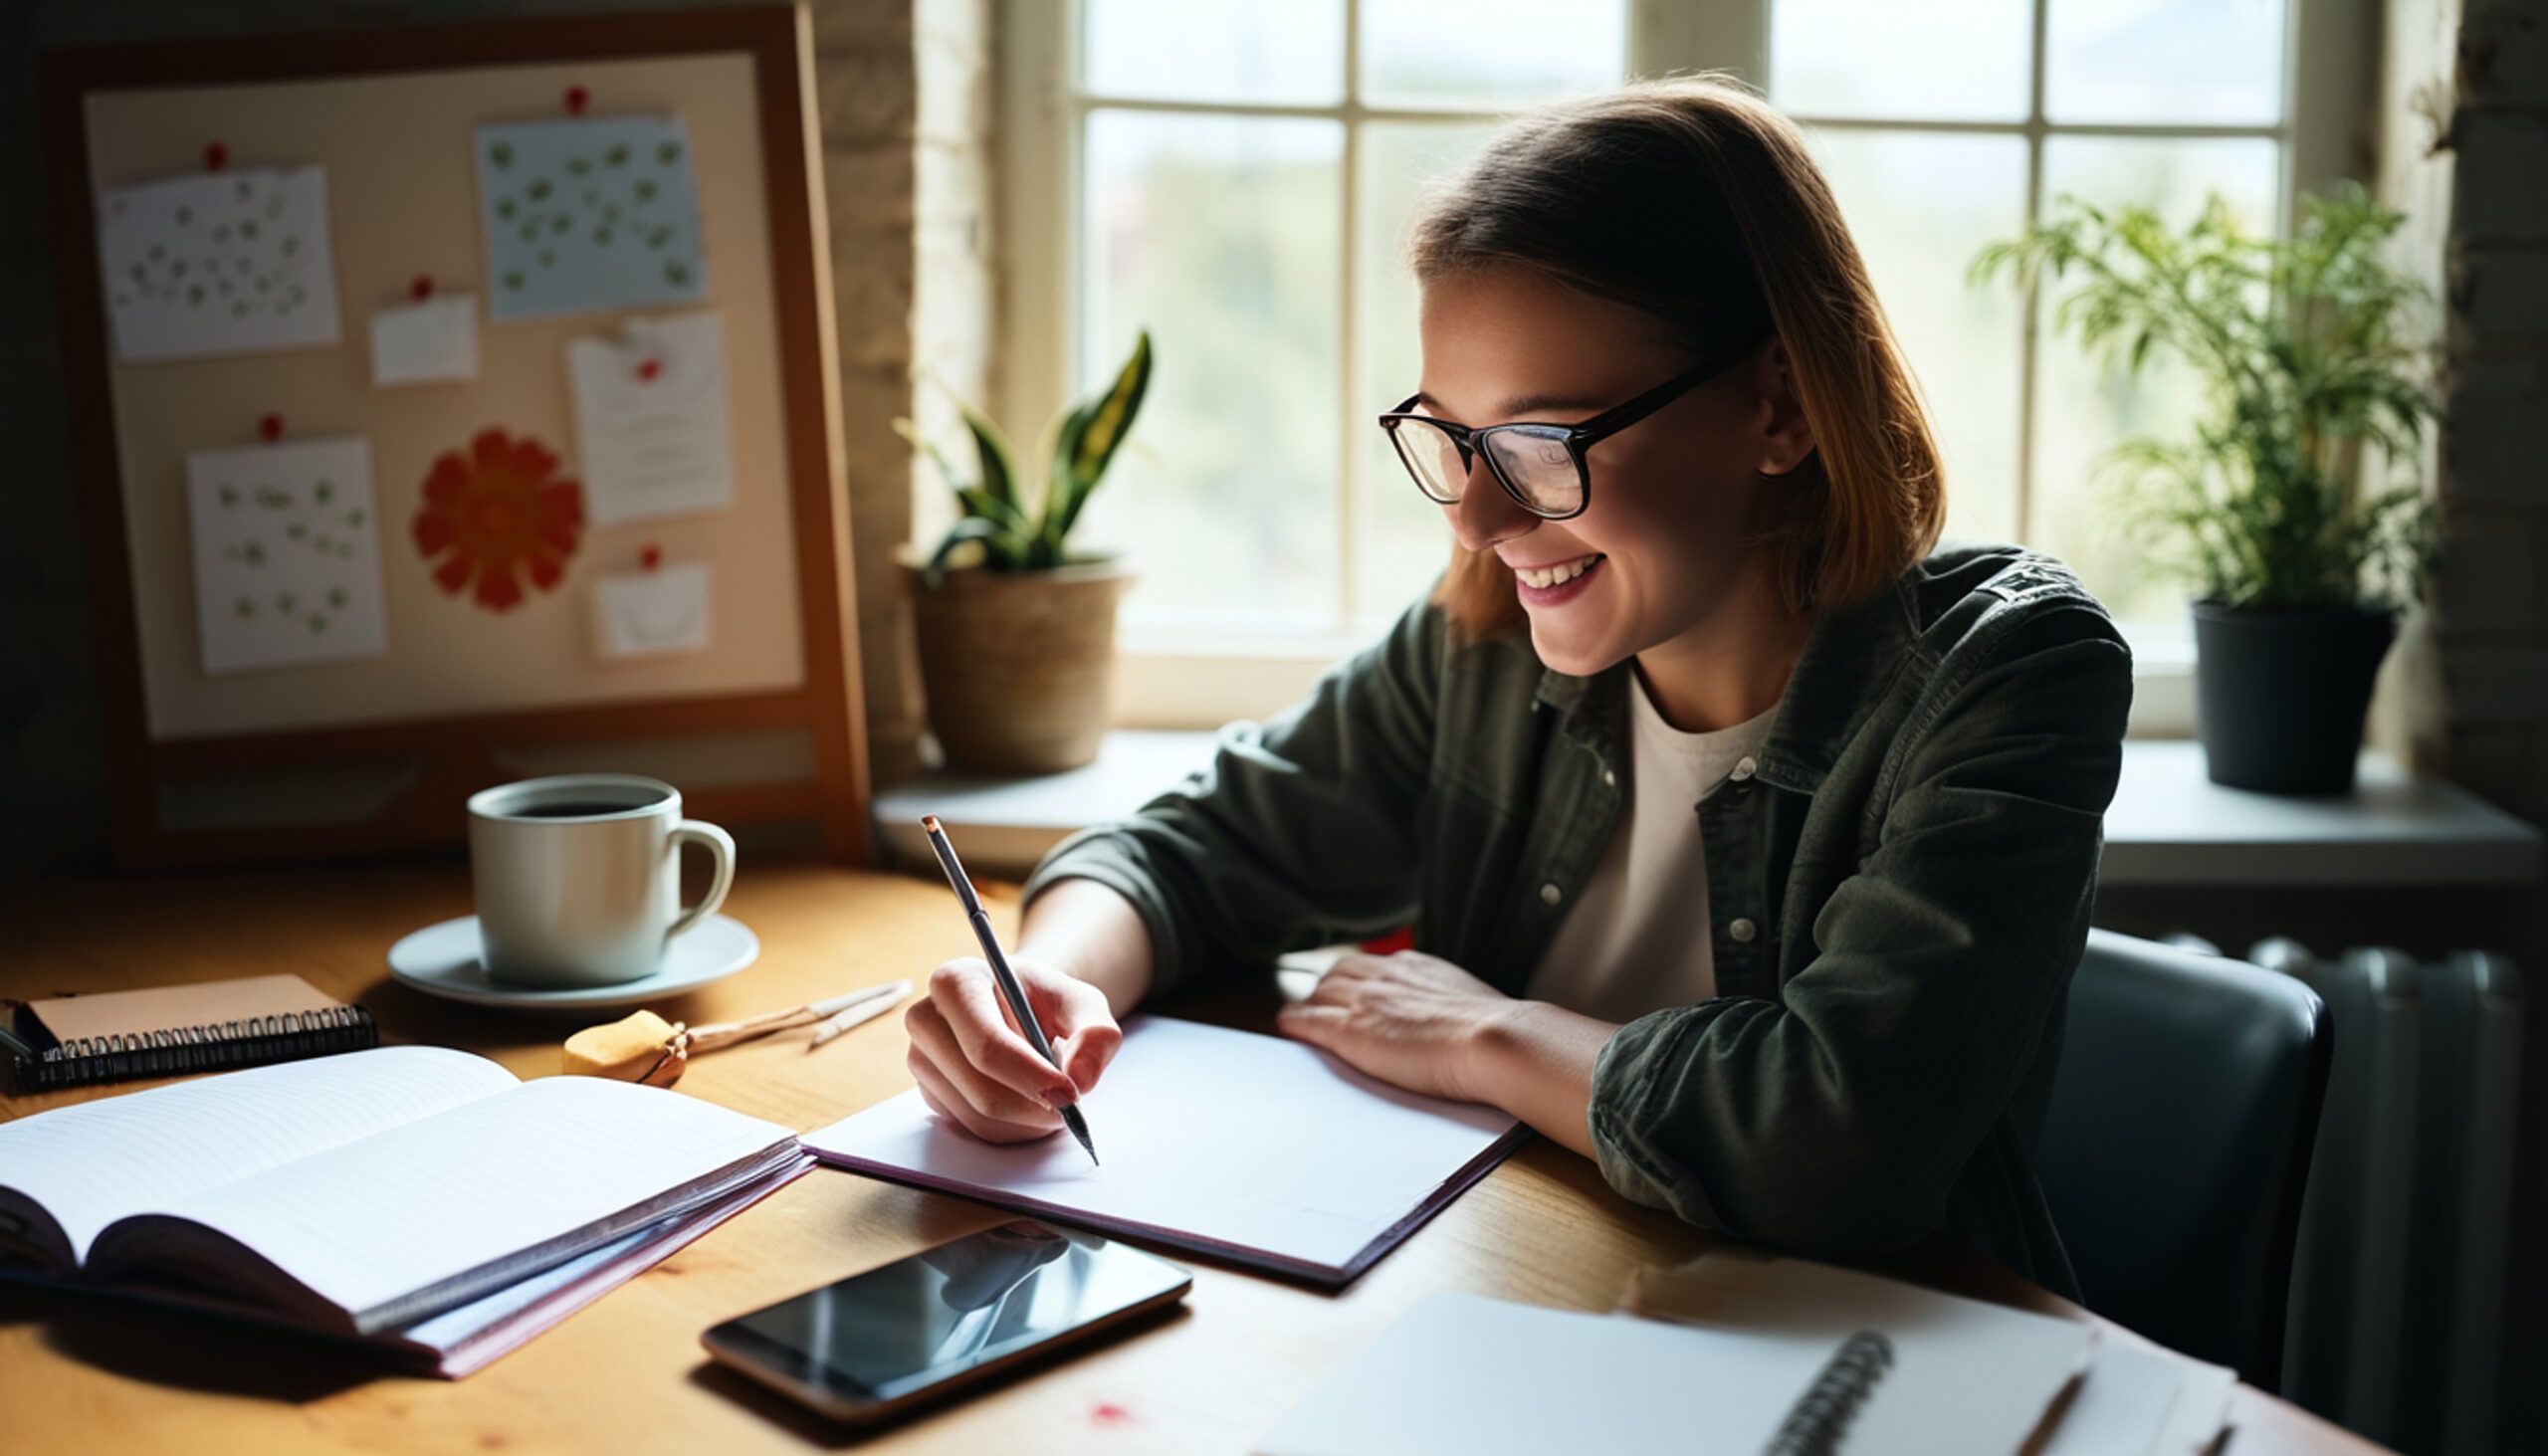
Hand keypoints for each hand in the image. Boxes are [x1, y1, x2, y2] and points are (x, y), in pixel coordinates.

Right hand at [904, 956, 1122, 1144]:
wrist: (1019, 1008)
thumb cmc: (1046, 1002)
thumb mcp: (1083, 1005)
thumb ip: (1095, 1035)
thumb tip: (1080, 1079)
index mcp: (957, 981)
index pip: (987, 1044)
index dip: (1031, 1076)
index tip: (1070, 1094)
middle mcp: (926, 1019)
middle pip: (981, 1089)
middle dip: (1034, 1107)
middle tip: (1071, 1105)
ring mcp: (920, 1059)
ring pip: (979, 1117)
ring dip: (1027, 1121)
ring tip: (1052, 1095)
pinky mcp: (929, 1092)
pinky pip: (975, 1129)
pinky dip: (1013, 1128)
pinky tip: (1028, 1100)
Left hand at [1275, 949, 1512, 1102]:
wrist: (1495, 1040)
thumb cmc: (1496, 1030)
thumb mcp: (1471, 1002)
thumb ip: (1452, 1002)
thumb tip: (1463, 1016)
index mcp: (1413, 966)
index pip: (1371, 965)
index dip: (1356, 977)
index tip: (1351, 986)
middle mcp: (1383, 977)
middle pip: (1338, 974)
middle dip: (1327, 987)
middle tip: (1320, 1001)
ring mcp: (1364, 1003)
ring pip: (1320, 994)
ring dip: (1310, 1004)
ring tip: (1301, 1015)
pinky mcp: (1351, 1033)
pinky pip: (1309, 1021)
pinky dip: (1295, 1021)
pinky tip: (1287, 1024)